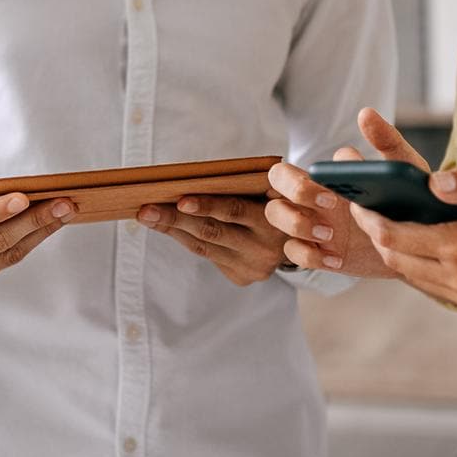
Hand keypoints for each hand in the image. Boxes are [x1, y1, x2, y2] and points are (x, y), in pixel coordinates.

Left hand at [135, 191, 288, 286]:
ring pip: (205, 246)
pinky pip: (208, 256)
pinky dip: (185, 240)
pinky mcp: (244, 278)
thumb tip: (194, 178)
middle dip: (175, 219)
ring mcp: (254, 266)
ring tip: (148, 216)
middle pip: (211, 232)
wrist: (310, 238)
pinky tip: (167, 227)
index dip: (206, 205)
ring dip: (173, 230)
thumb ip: (250, 184)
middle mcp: (265, 247)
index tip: (179, 198)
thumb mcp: (278, 187)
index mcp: (274, 219)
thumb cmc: (282, 199)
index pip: (234, 211)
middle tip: (146, 209)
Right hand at [263, 108, 421, 278]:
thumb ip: (386, 139)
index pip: (294, 167)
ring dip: (296, 225)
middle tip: (328, 204)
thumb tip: (365, 113)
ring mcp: (312, 224)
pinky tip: (335, 258)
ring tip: (330, 234)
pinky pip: (292, 252)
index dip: (309, 179)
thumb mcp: (403, 167)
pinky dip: (309, 255)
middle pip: (274, 183)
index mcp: (327, 175)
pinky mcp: (318, 251)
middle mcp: (313, 196)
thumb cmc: (408, 199)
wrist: (420, 242)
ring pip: (275, 215)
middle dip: (294, 192)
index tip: (337, 192)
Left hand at [350, 166, 456, 316]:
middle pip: (399, 260)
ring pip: (414, 279)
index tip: (358, 204)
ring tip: (387, 227)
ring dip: (398, 254)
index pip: (399, 237)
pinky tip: (420, 247)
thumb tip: (430, 184)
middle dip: (378, 237)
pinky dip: (421, 269)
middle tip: (367, 213)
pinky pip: (435, 290)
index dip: (373, 221)